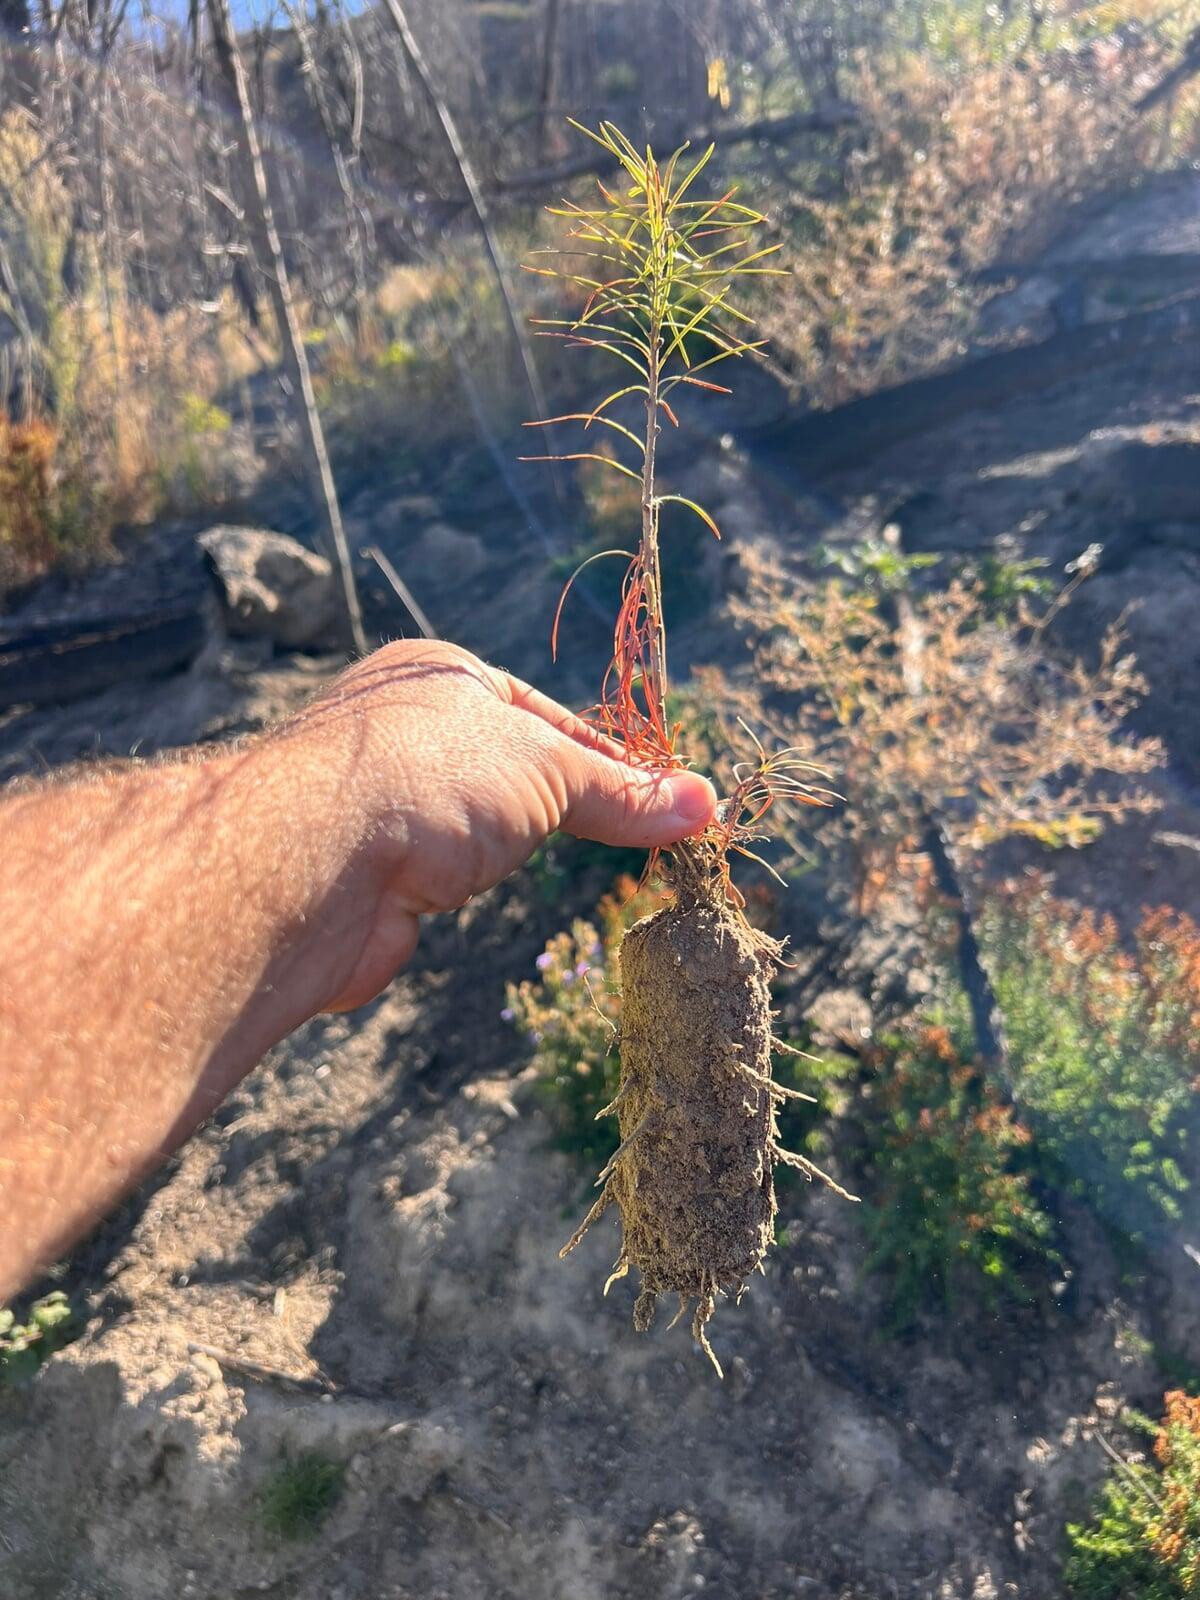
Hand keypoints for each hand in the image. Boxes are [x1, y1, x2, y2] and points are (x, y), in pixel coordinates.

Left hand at [263, 639, 716, 1015]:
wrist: (311, 865)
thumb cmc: (430, 779)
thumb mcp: (548, 769)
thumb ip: (621, 790)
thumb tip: (703, 804)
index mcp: (442, 674)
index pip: (546, 715)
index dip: (609, 759)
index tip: (664, 803)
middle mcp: (404, 728)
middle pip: (511, 769)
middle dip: (569, 806)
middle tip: (639, 844)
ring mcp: (381, 800)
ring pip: (474, 824)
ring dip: (514, 848)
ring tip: (554, 865)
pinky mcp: (366, 871)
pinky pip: (440, 873)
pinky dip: (469, 887)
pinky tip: (472, 896)